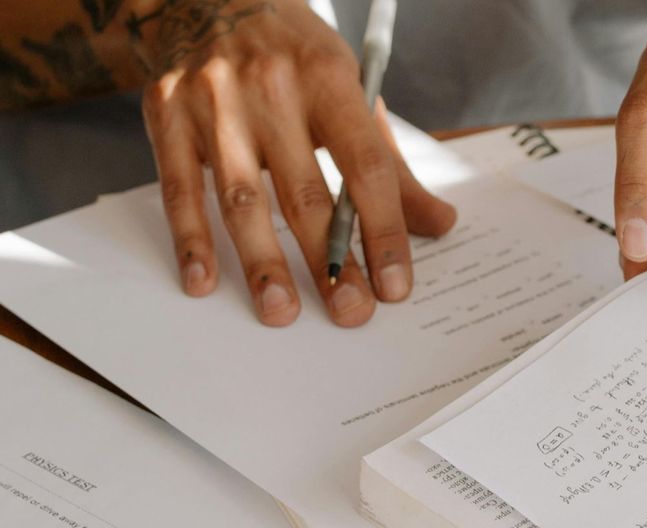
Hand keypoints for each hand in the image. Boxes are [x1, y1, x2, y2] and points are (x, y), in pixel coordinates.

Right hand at [137, 0, 455, 326]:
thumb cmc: (295, 56)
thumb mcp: (351, 91)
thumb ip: (391, 164)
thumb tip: (439, 223)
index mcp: (329, 79)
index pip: (367, 168)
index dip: (384, 231)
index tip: (394, 285)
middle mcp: (270, 88)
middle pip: (305, 192)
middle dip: (329, 261)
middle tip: (348, 311)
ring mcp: (214, 101)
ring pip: (241, 198)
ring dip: (263, 263)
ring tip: (280, 311)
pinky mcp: (167, 113)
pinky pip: (179, 187)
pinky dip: (190, 239)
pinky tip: (203, 280)